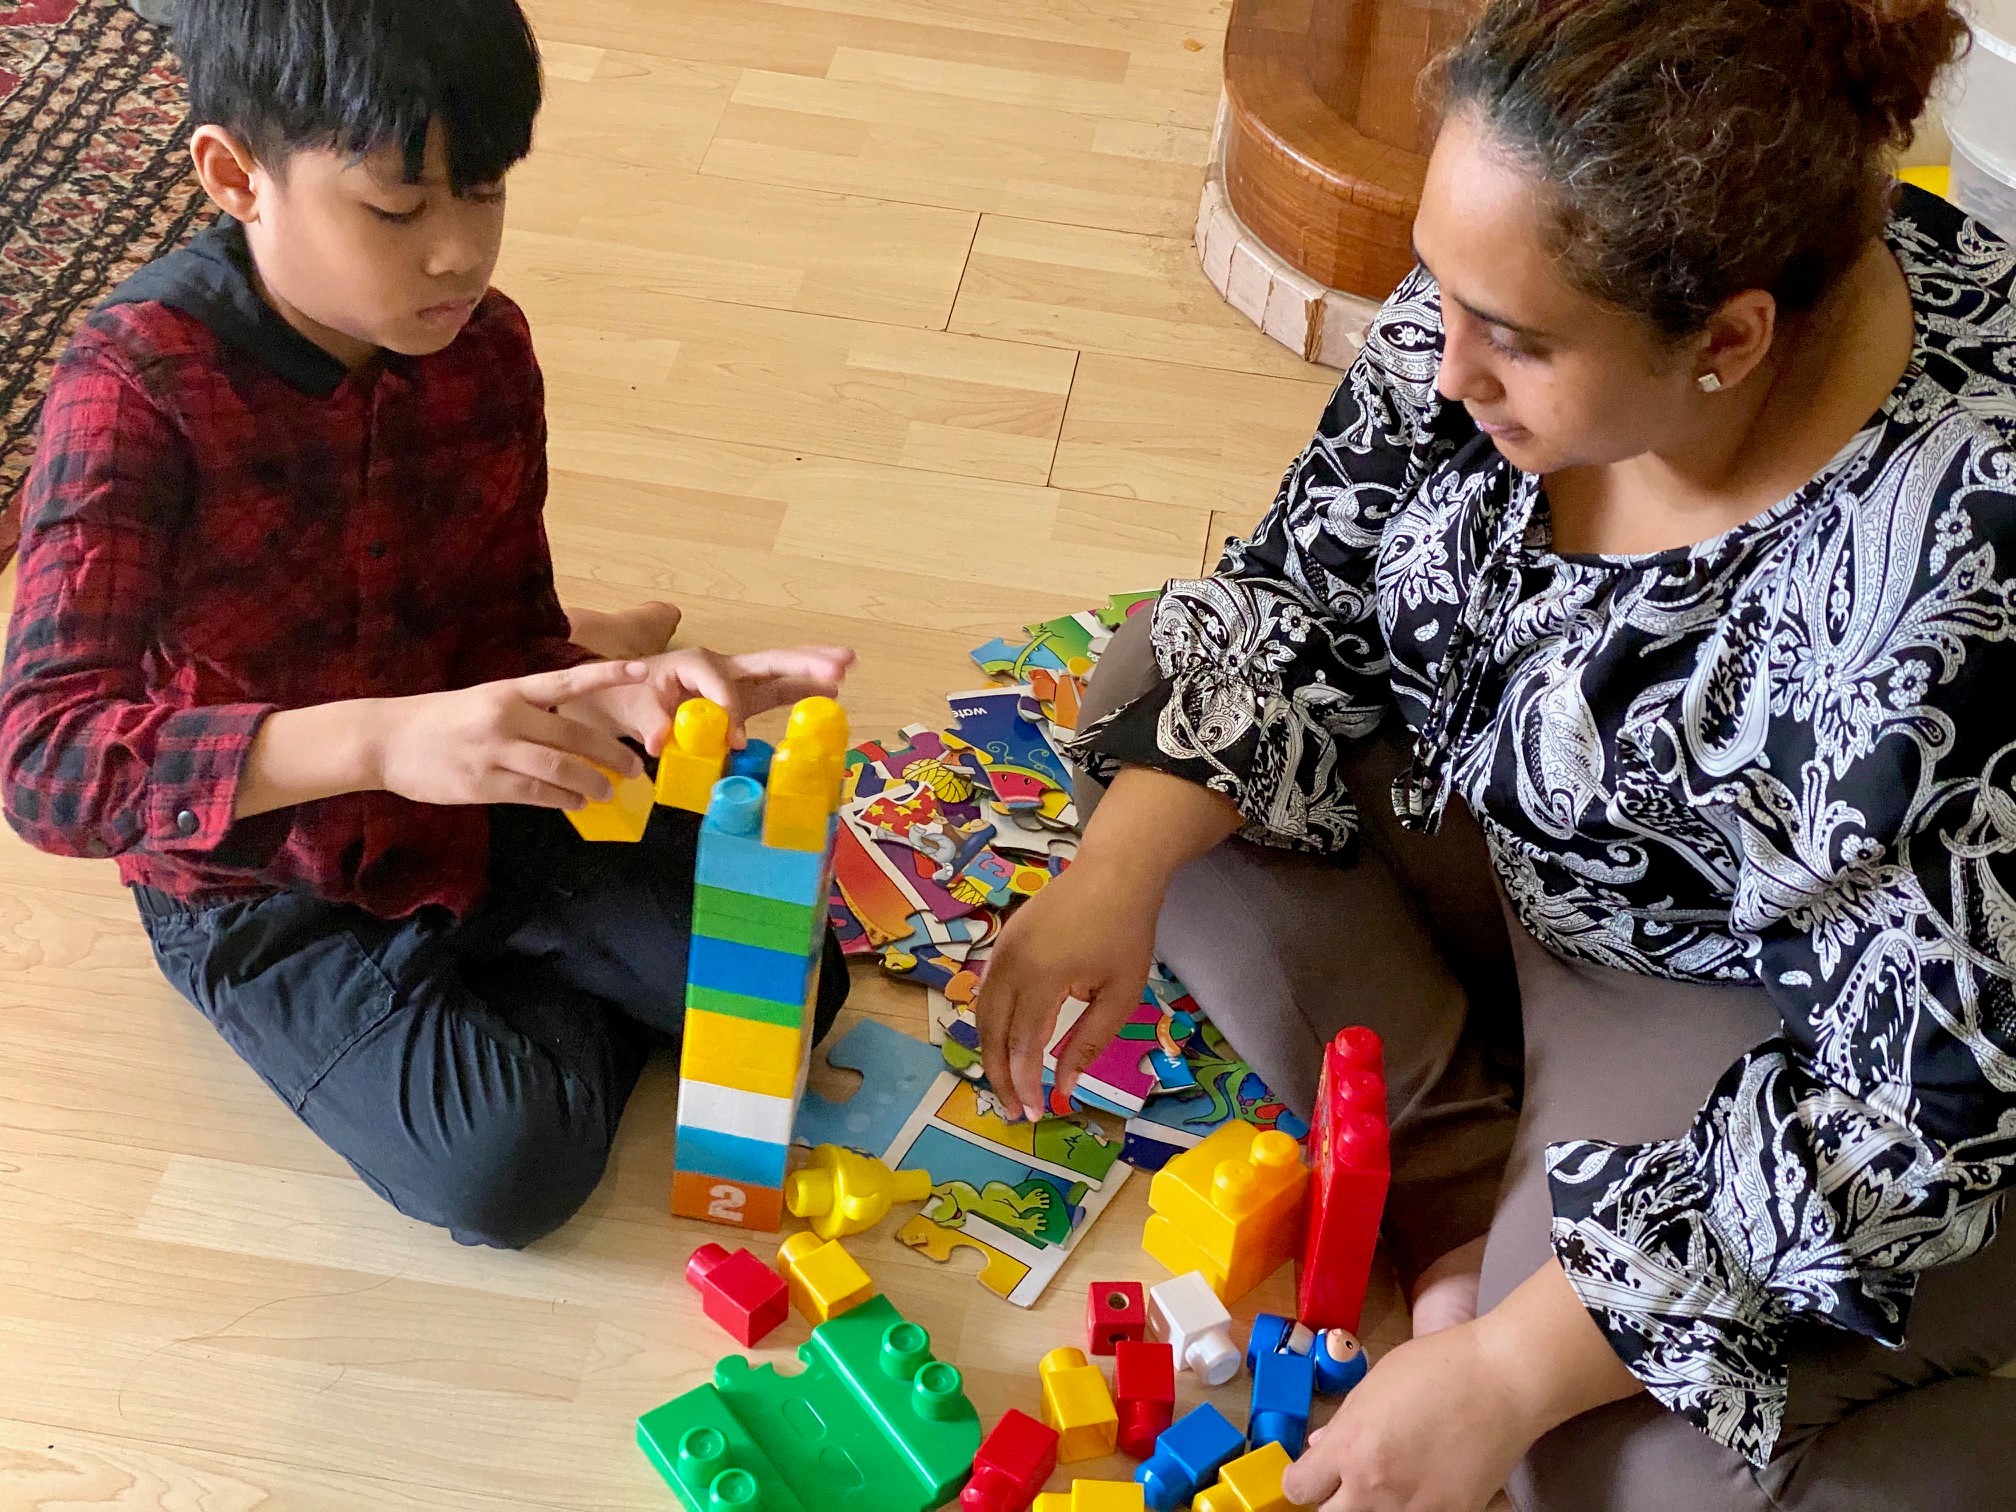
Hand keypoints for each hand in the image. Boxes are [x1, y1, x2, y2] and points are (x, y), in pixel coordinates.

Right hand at [373, 660, 651, 808]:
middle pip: (574, 735)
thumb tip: (572, 739)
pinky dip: (562, 800)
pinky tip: (577, 803)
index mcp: (510, 690)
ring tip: (608, 791)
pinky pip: (535, 795)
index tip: (640, 673)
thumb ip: (527, 715)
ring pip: (559, 769)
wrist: (386, 740)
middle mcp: (506, 717)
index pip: (568, 680)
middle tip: (633, 769)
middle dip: (610, 754)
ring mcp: (494, 752)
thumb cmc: (441, 720)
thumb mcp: (485, 702)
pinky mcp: (483, 784)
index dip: (606, 676)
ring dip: (591, 783)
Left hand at [591, 645, 856, 753]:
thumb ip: (648, 723)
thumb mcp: (629, 708)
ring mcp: (734, 681)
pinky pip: (775, 692)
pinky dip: (802, 690)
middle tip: (840, 664)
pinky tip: (830, 692)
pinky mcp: (740, 698)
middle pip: (767, 661)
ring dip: (812, 670)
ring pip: (778, 672)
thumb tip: (662, 743)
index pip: (719, 682)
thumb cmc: (625, 695)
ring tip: (846, 667)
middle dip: (803, 662)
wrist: (620, 695)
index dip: (729, 708)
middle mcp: (721, 667)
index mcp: (693, 665)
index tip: (733, 741)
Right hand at [975, 852, 1160, 1119]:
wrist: (1113, 872)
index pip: (1022, 1044)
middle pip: (991, 1033)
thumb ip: (1088, 1042)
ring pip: (981, 1014)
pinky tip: (1007, 1045)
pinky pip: (986, 994)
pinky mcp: (1002, 944)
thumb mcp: (1119, 994)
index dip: (1025, 1083)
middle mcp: (1009, 964)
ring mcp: (1000, 951)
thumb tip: (1064, 1085)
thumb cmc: (1125, 932)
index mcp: (1040, 976)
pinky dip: (992, 1025)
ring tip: (1008, 1084)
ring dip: (991, 1052)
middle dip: (1000, 1076)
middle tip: (1016, 1110)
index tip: (1037, 1113)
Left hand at [1282, 1324, 1534, 1511]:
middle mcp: (1374, 1487)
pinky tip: (1419, 1490)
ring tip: (1384, 1486)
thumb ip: (1342, 1424)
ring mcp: (1414, 1508)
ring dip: (1369, 1507)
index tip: (1311, 1476)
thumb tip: (1319, 1448)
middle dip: (1330, 1503)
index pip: (1299, 1489)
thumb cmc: (1438, 1368)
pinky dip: (1410, 1509)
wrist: (1503, 1380)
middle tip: (1342, 1486)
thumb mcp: (1373, 1386)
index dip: (1301, 1482)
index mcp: (1349, 1448)